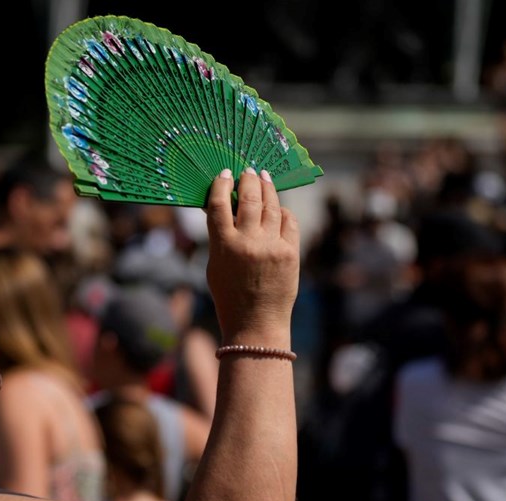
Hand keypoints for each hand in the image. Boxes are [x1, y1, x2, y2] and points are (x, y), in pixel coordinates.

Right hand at [203, 168, 299, 344]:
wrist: (256, 323)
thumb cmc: (230, 296)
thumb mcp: (215, 266)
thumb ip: (219, 237)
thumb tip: (223, 208)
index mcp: (223, 245)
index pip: (218, 204)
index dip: (221, 185)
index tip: (224, 174)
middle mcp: (248, 242)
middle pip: (248, 197)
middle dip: (248, 179)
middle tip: (248, 171)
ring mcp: (271, 245)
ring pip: (270, 204)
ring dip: (267, 188)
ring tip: (264, 178)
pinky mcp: (290, 252)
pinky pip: (288, 221)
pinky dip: (282, 211)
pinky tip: (278, 207)